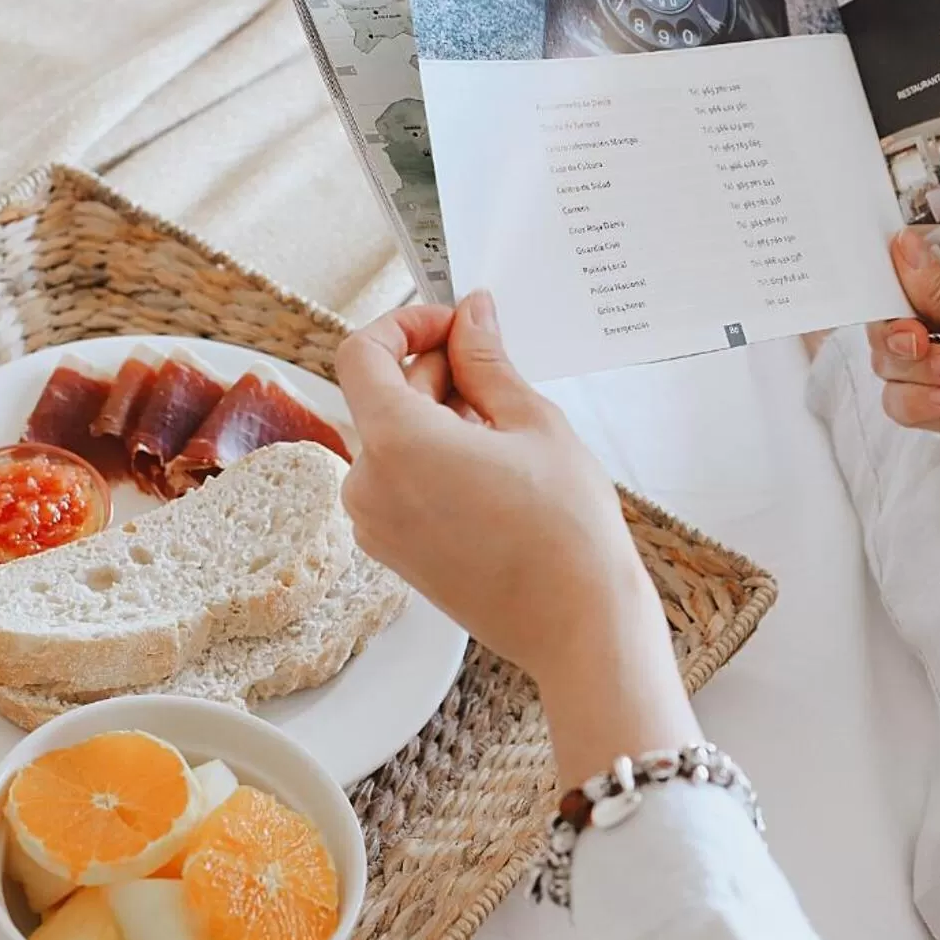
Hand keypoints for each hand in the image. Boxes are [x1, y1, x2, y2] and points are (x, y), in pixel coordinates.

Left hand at [336, 293, 695, 785]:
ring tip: (506, 430)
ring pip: (392, 440)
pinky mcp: (392, 551)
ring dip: (438, 418)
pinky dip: (433, 459)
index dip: (406, 325)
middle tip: (500, 372)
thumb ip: (488, 362)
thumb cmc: (566, 530)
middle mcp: (368, 485)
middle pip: (381, 396)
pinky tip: (493, 468)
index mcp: (396, 444)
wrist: (577, 624)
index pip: (361, 353)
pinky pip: (398, 482)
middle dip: (435, 372)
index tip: (454, 326)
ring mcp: (375, 524)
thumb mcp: (533, 423)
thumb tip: (472, 315)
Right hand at [870, 230, 939, 506]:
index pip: (916, 269)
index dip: (889, 277)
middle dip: (892, 328)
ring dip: (912, 368)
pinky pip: (903, 403)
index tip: (874, 285)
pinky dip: (917, 400)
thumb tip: (899, 245)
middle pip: (890, 317)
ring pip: (891, 362)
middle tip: (916, 337)